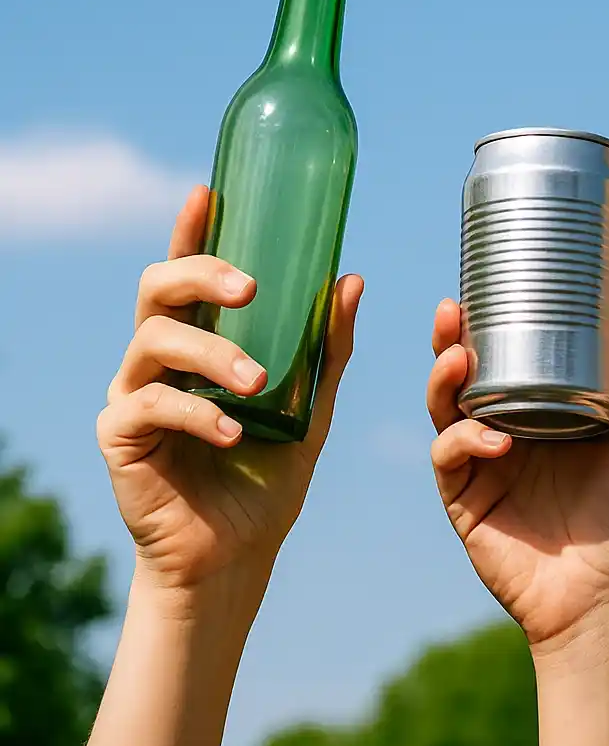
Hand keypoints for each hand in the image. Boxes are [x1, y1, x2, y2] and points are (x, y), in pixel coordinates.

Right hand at [96, 186, 362, 602]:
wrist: (237, 555)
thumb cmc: (268, 477)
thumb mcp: (311, 407)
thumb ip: (328, 347)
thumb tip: (351, 279)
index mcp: (201, 342)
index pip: (189, 272)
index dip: (192, 229)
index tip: (209, 191)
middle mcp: (158, 359)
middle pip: (157, 289)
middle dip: (202, 276)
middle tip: (251, 288)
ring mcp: (133, 395)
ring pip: (156, 343)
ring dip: (212, 356)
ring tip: (258, 385)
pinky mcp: (119, 437)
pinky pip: (149, 406)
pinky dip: (197, 414)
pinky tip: (232, 434)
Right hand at [425, 298, 608, 646]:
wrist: (605, 593)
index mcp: (540, 415)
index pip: (503, 361)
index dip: (485, 326)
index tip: (483, 288)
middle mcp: (504, 435)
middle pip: (461, 379)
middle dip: (448, 343)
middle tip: (451, 313)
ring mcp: (481, 467)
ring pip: (443, 412)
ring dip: (444, 383)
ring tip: (459, 363)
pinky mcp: (466, 502)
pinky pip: (450, 459)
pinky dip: (464, 440)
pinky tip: (495, 439)